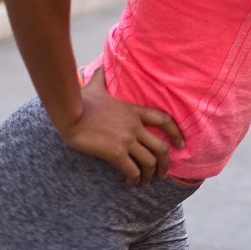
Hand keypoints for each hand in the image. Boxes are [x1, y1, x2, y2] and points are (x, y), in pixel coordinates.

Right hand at [53, 67, 184, 186]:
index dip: (176, 133)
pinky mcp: (116, 152)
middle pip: (161, 147)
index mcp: (134, 111)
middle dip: (165, 163)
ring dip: (150, 175)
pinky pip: (133, 170)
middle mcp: (135, 126)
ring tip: (144, 182)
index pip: (165, 120)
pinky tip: (130, 183)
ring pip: (149, 162)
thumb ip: (101, 78)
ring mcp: (127, 139)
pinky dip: (134, 179)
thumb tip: (97, 66)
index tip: (180, 145)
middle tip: (163, 174)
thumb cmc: (80, 101)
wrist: (70, 113)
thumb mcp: (96, 87)